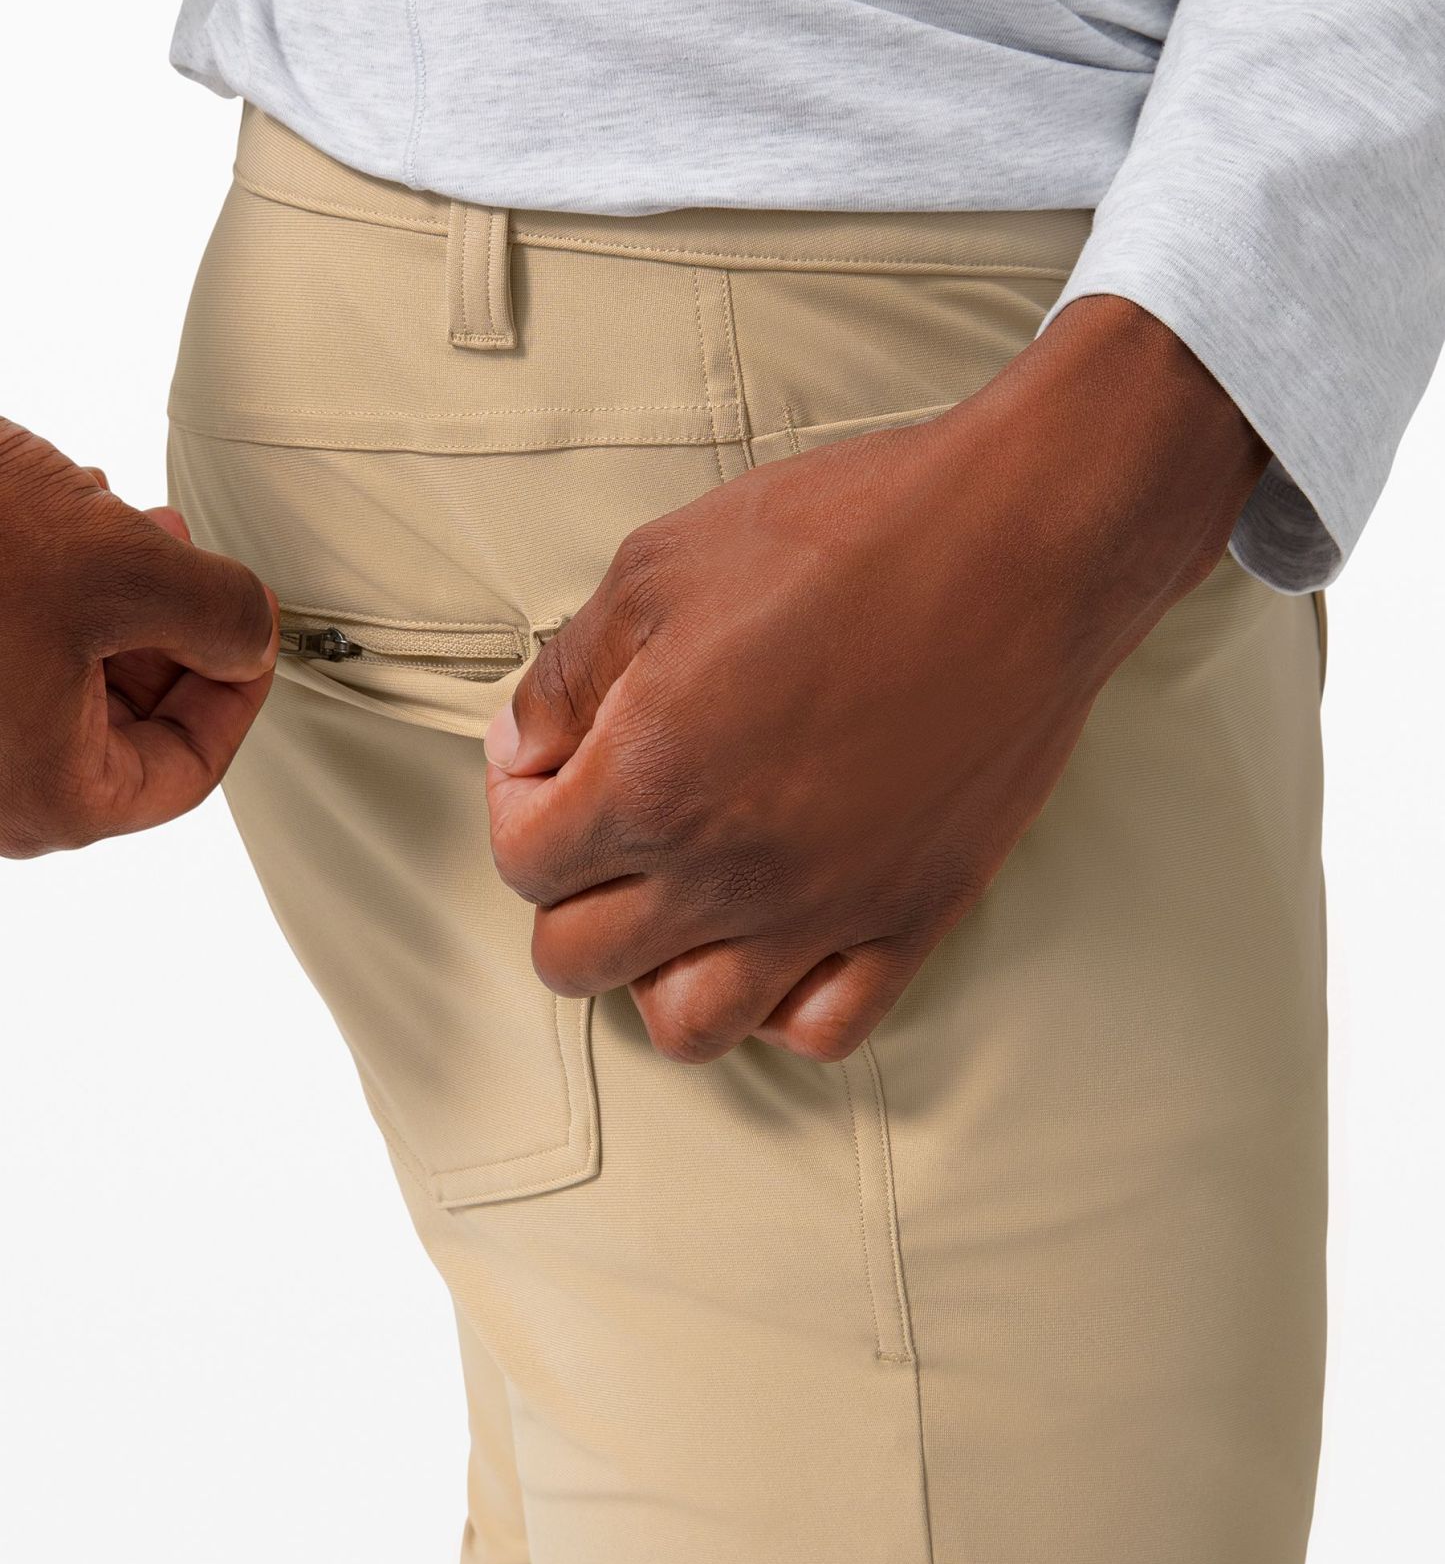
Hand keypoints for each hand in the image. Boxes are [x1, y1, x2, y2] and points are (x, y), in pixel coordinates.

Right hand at [0, 420, 277, 856]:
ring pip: (65, 679)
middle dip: (166, 629)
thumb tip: (254, 636)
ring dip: (107, 596)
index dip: (235, 691)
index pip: (186, 771)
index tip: (253, 626)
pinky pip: (9, 651)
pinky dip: (47, 590)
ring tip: (110, 515)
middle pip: (124, 726)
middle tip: (181, 553)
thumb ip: (222, 615)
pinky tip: (51, 511)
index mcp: (54, 800)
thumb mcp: (124, 568)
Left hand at [485, 296, 1268, 1062]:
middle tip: (609, 831)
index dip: (520, 807)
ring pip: (693, 1026)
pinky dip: (784, 1002)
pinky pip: (826, 1028)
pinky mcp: (913, 916)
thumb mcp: (660, 565)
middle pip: (579, 963)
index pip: (523, 865)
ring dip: (660, 973)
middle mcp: (727, 872)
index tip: (555, 764)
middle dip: (569, 899)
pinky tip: (782, 934)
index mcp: (650, 782)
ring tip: (684, 902)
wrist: (1020, 544)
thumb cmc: (844, 536)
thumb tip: (524, 748)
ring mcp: (824, 908)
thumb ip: (568, 673)